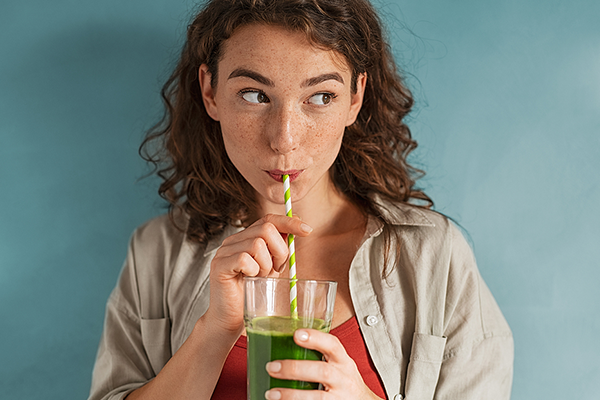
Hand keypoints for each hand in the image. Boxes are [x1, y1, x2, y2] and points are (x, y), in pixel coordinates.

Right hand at [203, 214, 312, 333]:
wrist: (232, 319)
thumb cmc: (252, 294)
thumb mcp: (272, 267)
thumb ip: (280, 247)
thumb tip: (298, 224)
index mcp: (246, 238)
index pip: (268, 219)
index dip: (289, 222)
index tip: (308, 230)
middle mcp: (233, 241)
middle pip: (266, 229)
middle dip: (280, 251)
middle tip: (277, 270)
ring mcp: (224, 252)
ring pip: (257, 244)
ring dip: (266, 265)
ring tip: (261, 277)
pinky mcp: (219, 265)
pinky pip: (244, 259)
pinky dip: (254, 271)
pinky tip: (250, 280)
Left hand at [264, 329, 382, 399]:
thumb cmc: (344, 381)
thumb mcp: (339, 365)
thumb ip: (320, 355)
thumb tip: (283, 344)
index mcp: (343, 362)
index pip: (333, 345)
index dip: (316, 338)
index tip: (296, 334)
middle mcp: (343, 379)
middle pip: (322, 372)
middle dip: (295, 369)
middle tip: (272, 367)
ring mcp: (340, 398)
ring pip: (317, 397)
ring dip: (291, 395)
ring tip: (271, 394)